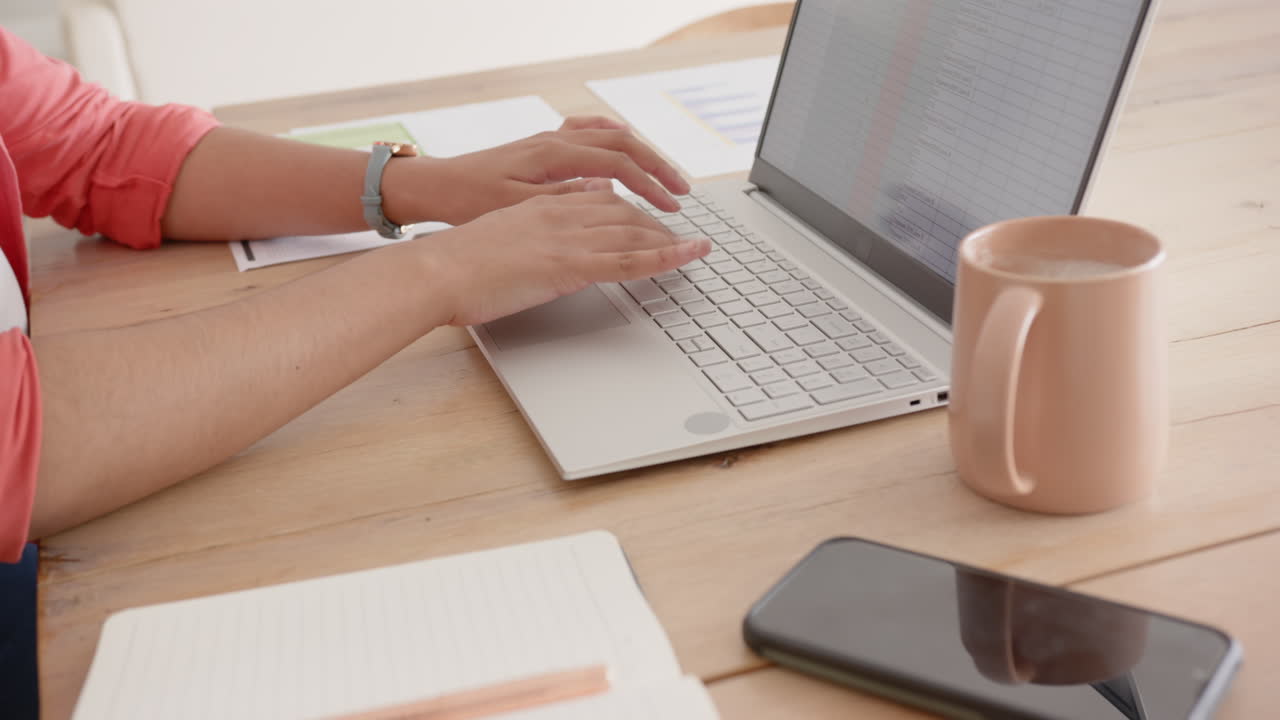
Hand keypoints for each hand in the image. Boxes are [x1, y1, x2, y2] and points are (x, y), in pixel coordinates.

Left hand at [388, 116, 690, 226]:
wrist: (434, 188)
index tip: (673, 207)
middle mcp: (555, 141)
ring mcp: (549, 141)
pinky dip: (612, 140)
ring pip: (610, 137)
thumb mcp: (517, 209)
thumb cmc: (467, 202)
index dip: (651, 186)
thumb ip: (564, 199)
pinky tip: (622, 151)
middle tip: (682, 193)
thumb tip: (608, 191)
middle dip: (658, 168)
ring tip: (662, 177)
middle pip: (624, 144)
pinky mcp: (542, 148)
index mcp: (553, 155)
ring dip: (641, 156)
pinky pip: (587, 134)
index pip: (620, 164)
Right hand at [419, 186, 710, 326]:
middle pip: (625, 209)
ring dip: (671, 237)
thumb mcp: (501, 236)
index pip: (601, 196)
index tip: (650, 213)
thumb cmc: (458, 262)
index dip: (632, 205)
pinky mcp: (570, 265)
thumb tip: (552, 234)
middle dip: (658, 221)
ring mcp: (567, 237)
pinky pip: (631, 258)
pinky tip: (692, 255)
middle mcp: (561, 212)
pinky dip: (668, 255)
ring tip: (696, 247)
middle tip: (683, 235)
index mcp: (543, 204)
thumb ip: (531, 229)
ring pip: (634, 229)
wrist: (437, 271)